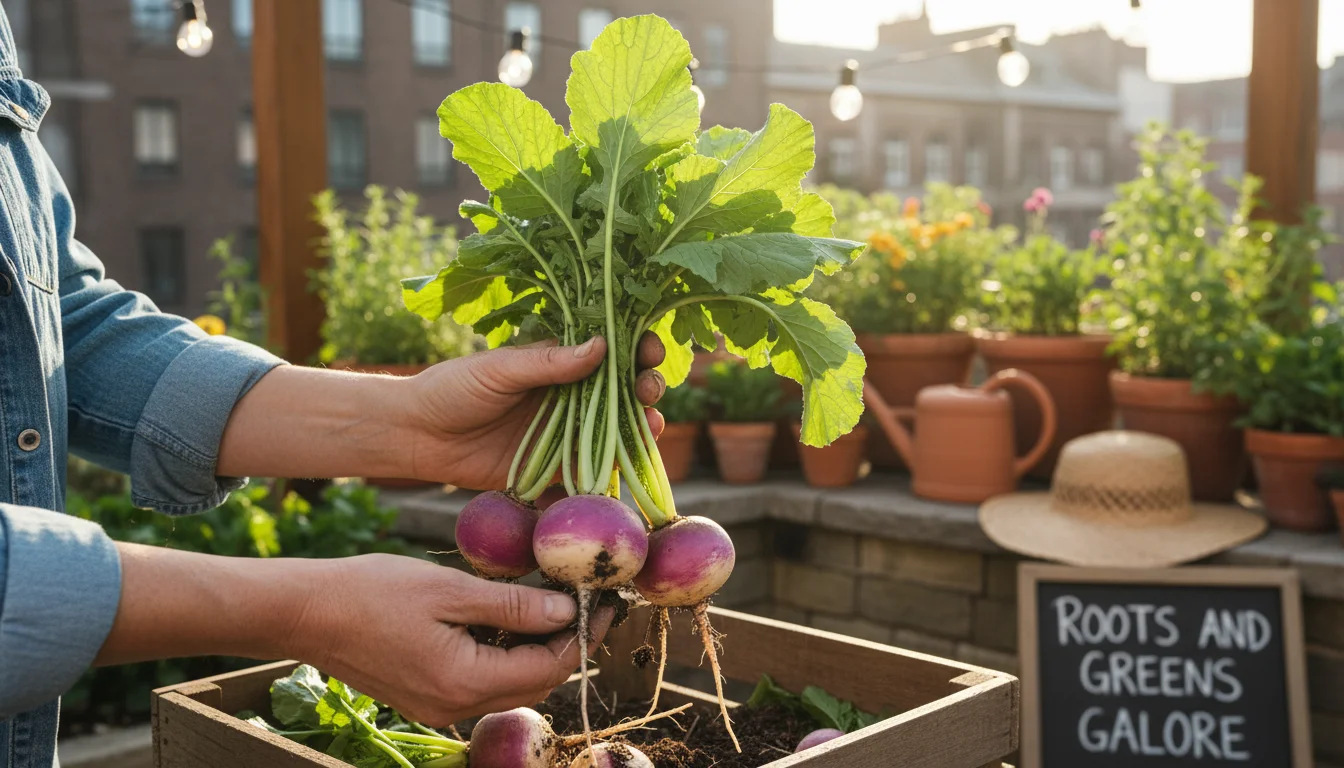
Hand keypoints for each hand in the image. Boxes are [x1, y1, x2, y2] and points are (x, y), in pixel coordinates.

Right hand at [289, 554, 615, 725]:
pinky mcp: (425, 698)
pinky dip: (506, 657)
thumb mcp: (449, 588)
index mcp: (466, 681)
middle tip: (588, 603)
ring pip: (511, 686)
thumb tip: (566, 610)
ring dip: (538, 653)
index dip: (584, 634)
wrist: (305, 614)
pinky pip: (483, 684)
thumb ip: (512, 604)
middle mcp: (456, 707)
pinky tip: (511, 621)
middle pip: (535, 683)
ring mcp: (438, 708)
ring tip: (556, 607)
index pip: (549, 666)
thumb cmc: (371, 592)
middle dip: (568, 646)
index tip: (607, 601)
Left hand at [403, 335, 665, 489]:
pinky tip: (632, 461)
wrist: (418, 436)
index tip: (650, 348)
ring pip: (616, 428)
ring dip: (642, 424)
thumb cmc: (453, 389)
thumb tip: (601, 347)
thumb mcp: (500, 368)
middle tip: (650, 388)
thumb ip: (548, 363)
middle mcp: (569, 394)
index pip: (608, 350)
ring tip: (654, 422)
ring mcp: (565, 431)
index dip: (635, 347)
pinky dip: (616, 466)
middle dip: (645, 385)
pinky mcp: (555, 467)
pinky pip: (593, 468)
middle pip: (622, 389)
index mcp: (558, 360)